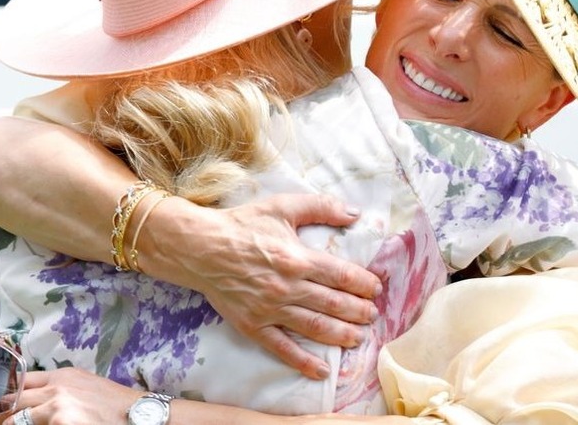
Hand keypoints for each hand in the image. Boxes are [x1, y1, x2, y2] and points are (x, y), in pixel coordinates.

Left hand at [2, 368, 134, 424]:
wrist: (136, 415)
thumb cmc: (113, 404)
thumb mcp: (85, 387)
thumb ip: (61, 389)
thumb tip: (36, 400)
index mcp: (62, 376)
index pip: (22, 379)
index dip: (6, 392)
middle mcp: (56, 389)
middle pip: (13, 399)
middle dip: (0, 414)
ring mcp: (56, 408)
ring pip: (16, 420)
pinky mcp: (59, 423)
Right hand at [147, 193, 381, 378]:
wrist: (201, 247)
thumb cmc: (243, 224)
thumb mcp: (282, 206)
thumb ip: (320, 207)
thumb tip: (354, 213)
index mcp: (297, 258)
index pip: (342, 276)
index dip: (364, 284)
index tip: (376, 288)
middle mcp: (288, 288)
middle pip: (334, 304)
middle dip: (359, 312)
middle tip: (372, 314)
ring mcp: (270, 311)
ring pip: (315, 328)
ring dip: (341, 335)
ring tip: (359, 338)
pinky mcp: (254, 326)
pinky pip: (283, 349)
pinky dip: (304, 362)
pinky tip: (323, 371)